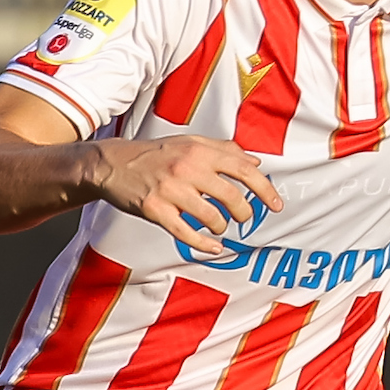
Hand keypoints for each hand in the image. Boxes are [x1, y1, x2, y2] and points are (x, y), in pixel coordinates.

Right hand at [90, 134, 283, 249]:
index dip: (265, 189)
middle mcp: (187, 168)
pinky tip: (214, 247)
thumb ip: (223, 150)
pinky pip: (186, 233)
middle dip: (244, 213)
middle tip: (243, 218)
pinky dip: (205, 244)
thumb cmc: (154, 154)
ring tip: (219, 225)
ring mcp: (171, 191)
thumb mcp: (190, 143)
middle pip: (232, 197)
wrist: (112, 164)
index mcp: (199, 151)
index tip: (277, 205)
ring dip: (222, 226)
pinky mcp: (156, 211)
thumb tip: (255, 162)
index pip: (244, 170)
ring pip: (212, 217)